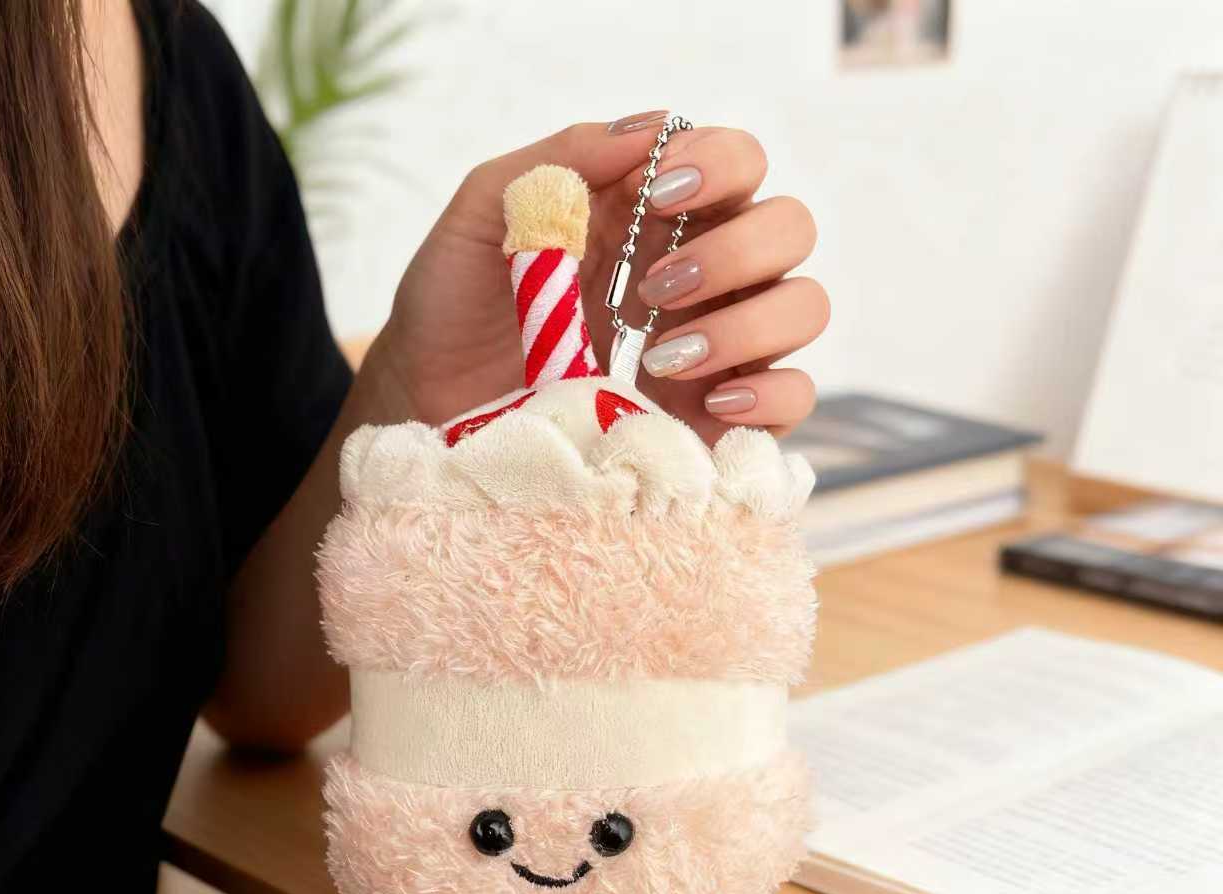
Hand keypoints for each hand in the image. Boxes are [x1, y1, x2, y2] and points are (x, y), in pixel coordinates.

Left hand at [371, 114, 827, 444]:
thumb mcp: (483, 216)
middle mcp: (699, 275)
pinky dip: (771, 395)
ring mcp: (715, 349)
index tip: (658, 191)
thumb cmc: (453, 311)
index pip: (736, 162)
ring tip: (664, 356)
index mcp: (651, 216)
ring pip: (803, 306)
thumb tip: (646, 133)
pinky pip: (793, 398)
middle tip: (655, 288)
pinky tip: (713, 402)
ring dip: (748, 322)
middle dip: (737, 249)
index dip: (719, 164)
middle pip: (788, 227)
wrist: (430, 409)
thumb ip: (558, 161)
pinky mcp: (714, 420)